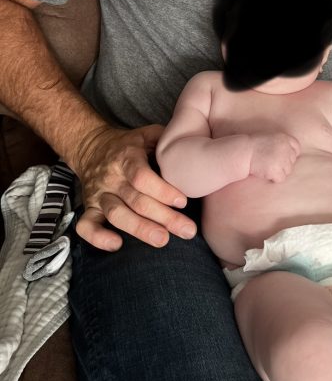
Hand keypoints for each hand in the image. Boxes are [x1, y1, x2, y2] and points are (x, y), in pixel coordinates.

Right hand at [72, 124, 197, 251]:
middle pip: (136, 200)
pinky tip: (117, 245)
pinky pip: (86, 226)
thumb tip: (195, 150)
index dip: (162, 191)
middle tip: (187, 231)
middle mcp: (112, 177)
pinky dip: (97, 238)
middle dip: (164, 217)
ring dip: (140, 229)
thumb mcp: (149, 134)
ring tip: (162, 240)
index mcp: (127, 157)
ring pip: (117, 214)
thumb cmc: (131, 145)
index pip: (141, 177)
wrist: (92, 147)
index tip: (183, 202)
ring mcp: (99, 194)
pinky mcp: (90, 207)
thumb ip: (168, 140)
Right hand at [249, 132, 300, 182]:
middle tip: (270, 163)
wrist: (243, 152)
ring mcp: (282, 160)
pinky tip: (265, 172)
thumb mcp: (270, 138)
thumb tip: (292, 154)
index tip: (285, 158)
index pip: (296, 148)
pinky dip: (273, 178)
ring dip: (278, 171)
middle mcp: (286, 148)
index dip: (291, 154)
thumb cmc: (253, 146)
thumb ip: (281, 144)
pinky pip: (280, 178)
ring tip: (266, 166)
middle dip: (283, 164)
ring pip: (287, 171)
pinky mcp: (276, 170)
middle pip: (292, 161)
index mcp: (284, 138)